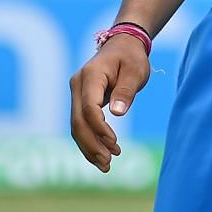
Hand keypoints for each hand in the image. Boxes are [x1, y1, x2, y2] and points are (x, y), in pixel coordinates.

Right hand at [69, 34, 150, 171]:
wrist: (122, 46)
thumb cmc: (131, 57)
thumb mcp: (136, 70)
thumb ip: (126, 90)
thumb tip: (117, 112)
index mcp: (90, 76)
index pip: (89, 108)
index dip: (100, 128)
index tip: (115, 143)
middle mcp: (77, 86)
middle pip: (78, 121)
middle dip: (92, 144)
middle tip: (109, 162)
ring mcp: (76, 94)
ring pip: (76, 127)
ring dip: (89, 147)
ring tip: (106, 166)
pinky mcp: (79, 102)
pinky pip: (80, 125)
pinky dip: (88, 141)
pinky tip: (99, 156)